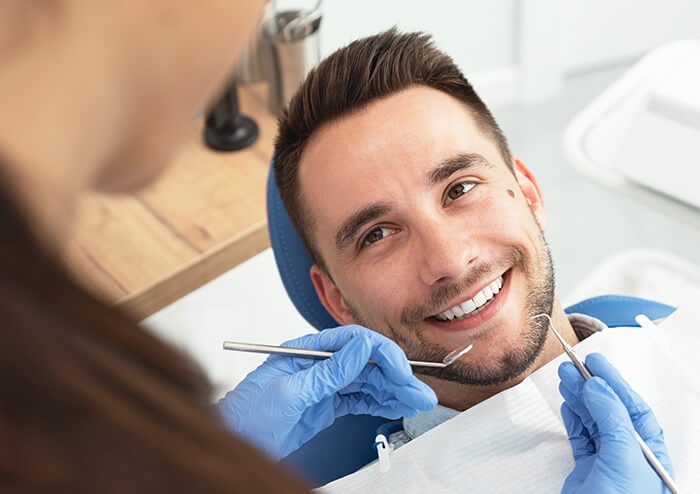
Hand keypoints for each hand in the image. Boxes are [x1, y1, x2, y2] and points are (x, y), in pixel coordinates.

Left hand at [218, 325, 436, 460]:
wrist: (234, 442)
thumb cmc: (247, 414)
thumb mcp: (289, 391)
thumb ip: (328, 371)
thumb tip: (360, 348)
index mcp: (308, 351)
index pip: (353, 343)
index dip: (382, 354)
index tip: (401, 371)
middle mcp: (319, 364)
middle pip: (366, 364)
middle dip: (396, 377)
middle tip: (420, 393)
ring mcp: (324, 385)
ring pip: (367, 383)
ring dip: (394, 391)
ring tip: (417, 401)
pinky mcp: (326, 404)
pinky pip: (359, 400)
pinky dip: (380, 403)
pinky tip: (396, 405)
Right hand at [558, 353, 674, 493]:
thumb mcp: (623, 460)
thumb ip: (613, 420)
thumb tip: (599, 388)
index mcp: (649, 453)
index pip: (633, 408)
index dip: (615, 383)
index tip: (596, 363)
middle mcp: (630, 456)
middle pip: (611, 411)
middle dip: (591, 386)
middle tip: (572, 366)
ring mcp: (608, 463)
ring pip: (593, 421)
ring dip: (578, 398)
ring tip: (564, 378)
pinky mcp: (587, 472)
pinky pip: (581, 437)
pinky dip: (573, 418)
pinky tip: (568, 404)